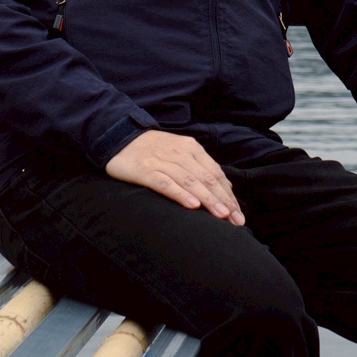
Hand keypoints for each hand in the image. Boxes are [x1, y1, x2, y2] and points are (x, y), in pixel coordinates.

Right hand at [105, 130, 246, 224]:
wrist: (118, 136)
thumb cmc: (153, 149)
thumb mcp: (180, 152)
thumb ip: (201, 168)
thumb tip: (225, 187)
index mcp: (191, 148)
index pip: (215, 173)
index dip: (228, 194)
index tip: (238, 214)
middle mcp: (180, 153)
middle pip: (206, 178)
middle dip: (223, 200)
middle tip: (236, 221)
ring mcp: (162, 161)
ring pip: (190, 181)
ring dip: (207, 199)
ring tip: (221, 215)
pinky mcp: (145, 170)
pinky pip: (165, 183)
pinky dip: (180, 194)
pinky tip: (191, 205)